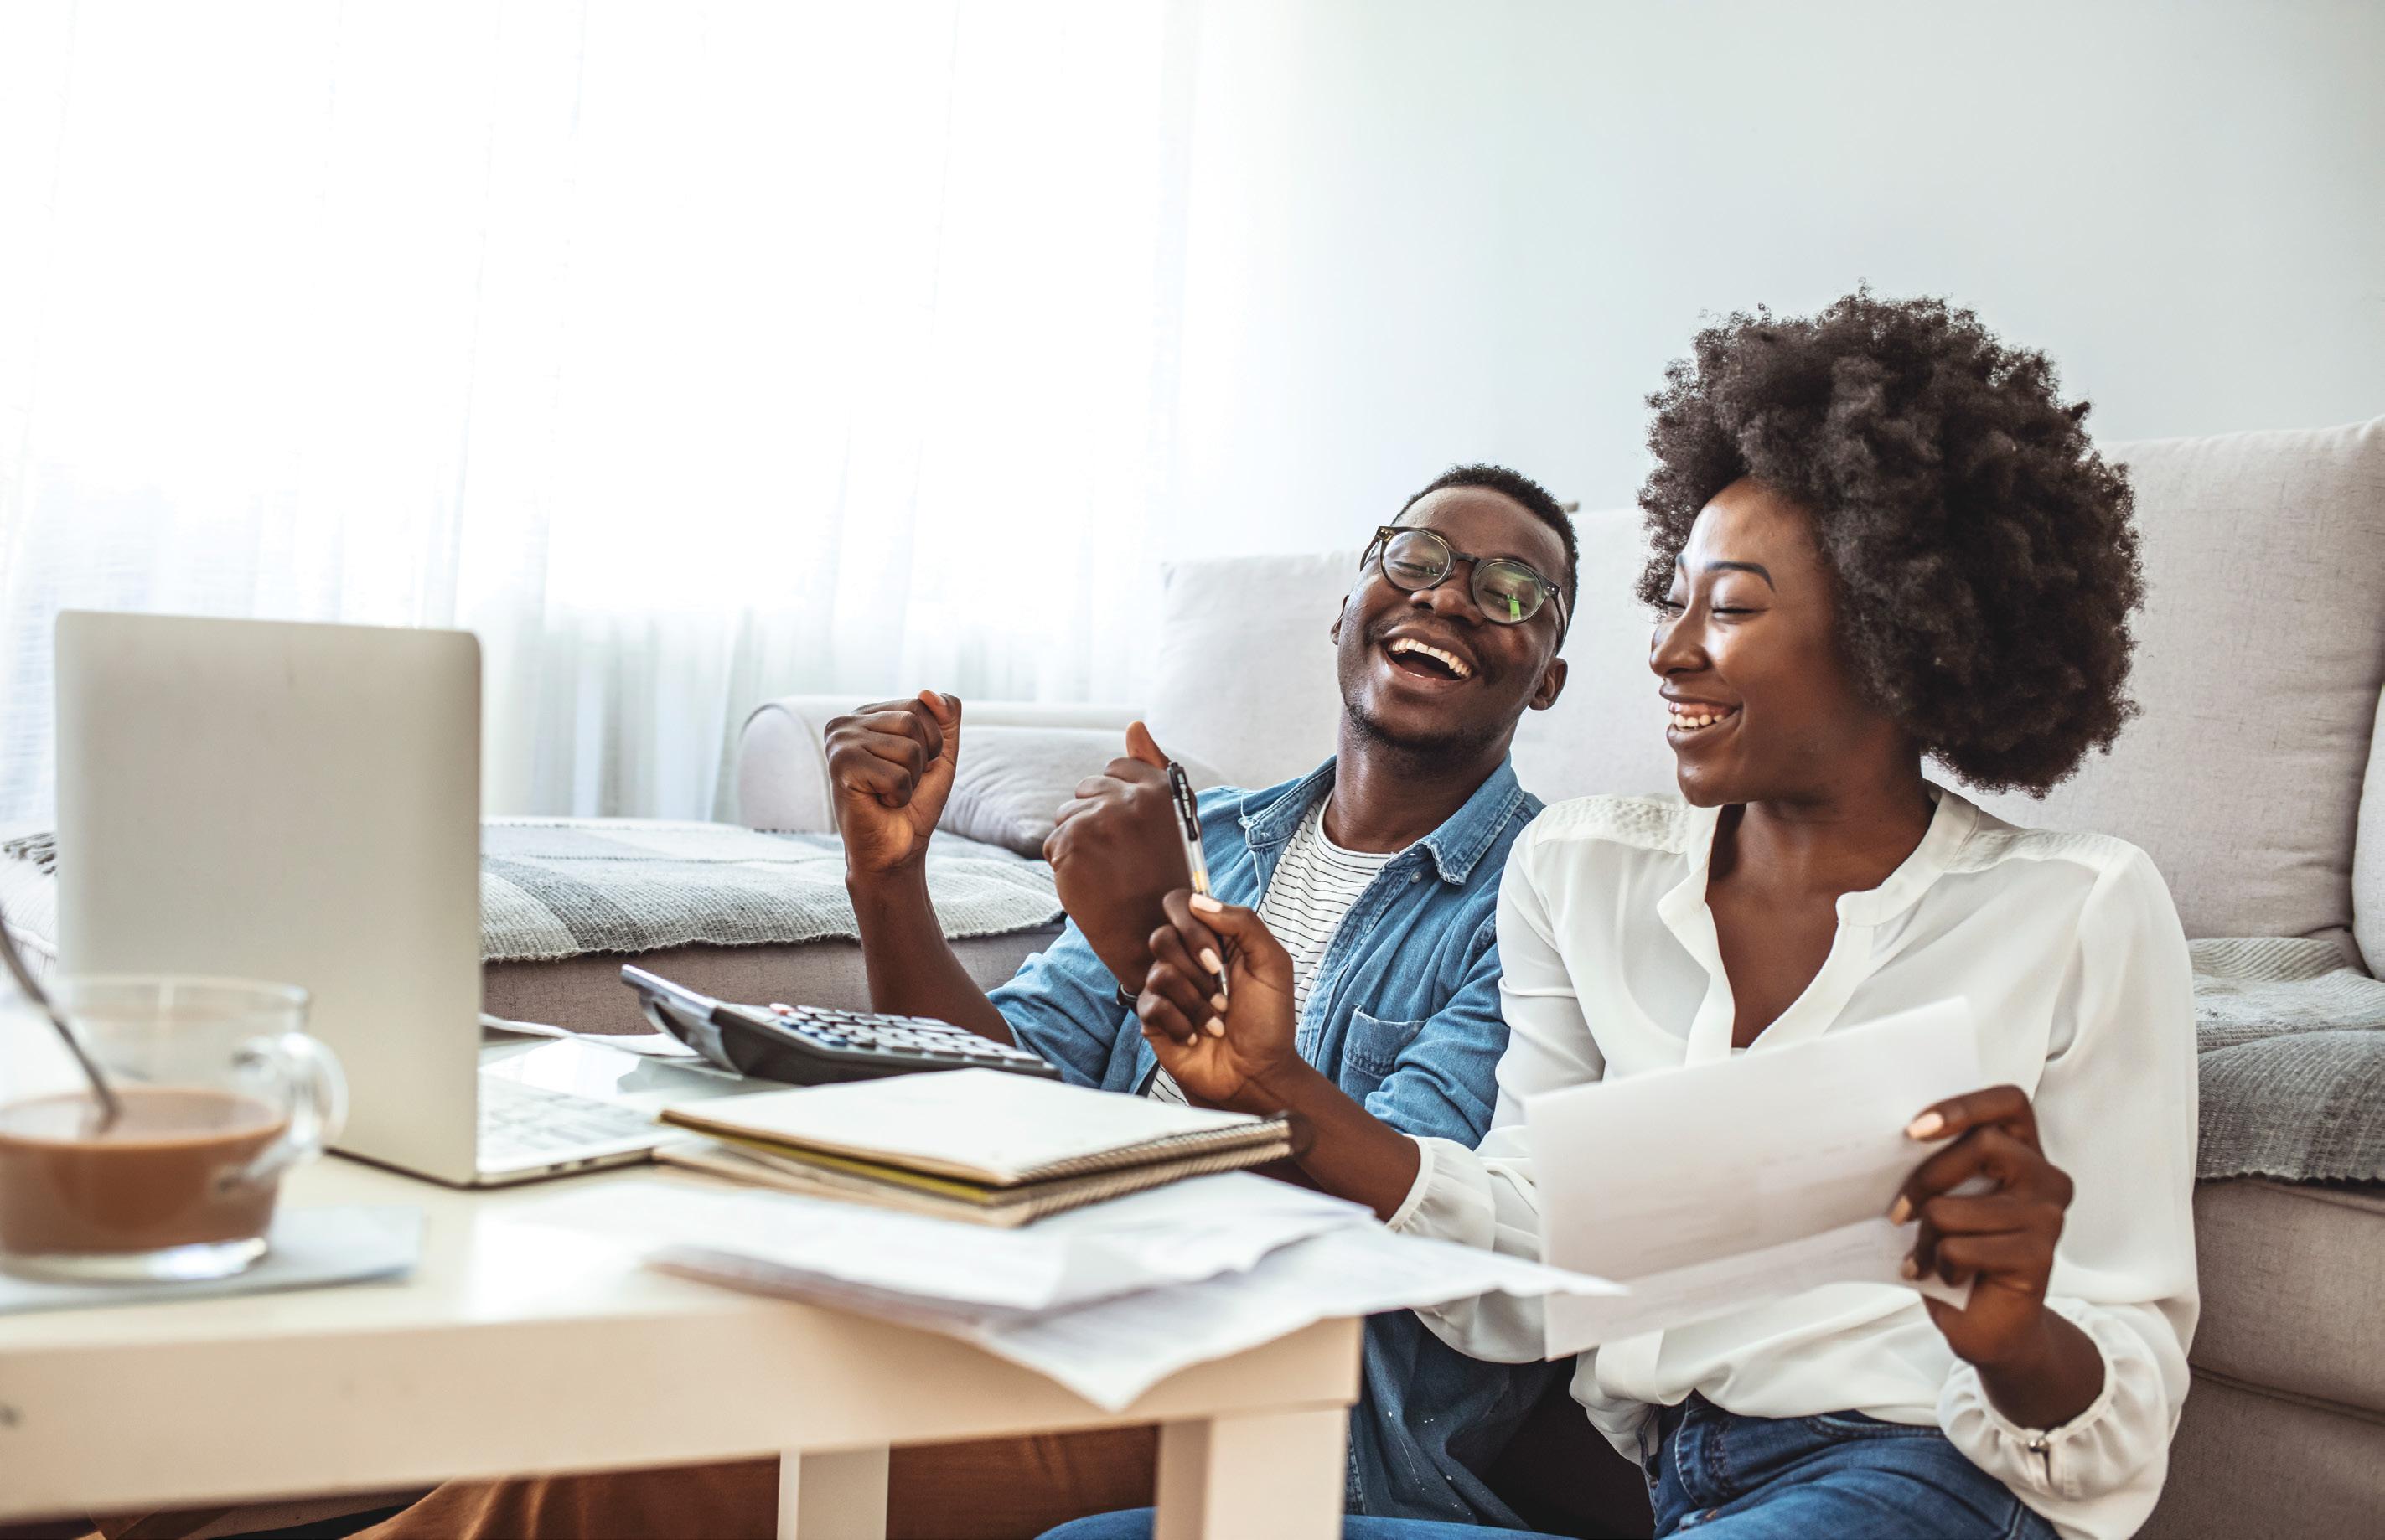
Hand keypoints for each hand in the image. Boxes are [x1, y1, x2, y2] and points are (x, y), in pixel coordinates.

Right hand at [823, 691, 961, 877]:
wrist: (895, 850)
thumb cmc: (915, 803)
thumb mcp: (940, 754)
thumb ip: (946, 717)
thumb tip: (927, 692)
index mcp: (866, 714)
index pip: (920, 704)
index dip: (932, 742)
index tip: (911, 766)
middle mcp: (846, 722)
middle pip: (914, 721)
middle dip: (922, 760)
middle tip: (900, 783)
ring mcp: (839, 742)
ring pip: (909, 748)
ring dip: (911, 780)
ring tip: (889, 793)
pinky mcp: (840, 766)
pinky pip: (897, 775)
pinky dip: (900, 796)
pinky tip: (879, 802)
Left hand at [1043, 721, 1192, 990]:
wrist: (1151, 935)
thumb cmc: (1163, 877)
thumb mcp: (1173, 819)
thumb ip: (1153, 767)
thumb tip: (1134, 723)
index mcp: (1160, 789)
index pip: (1116, 768)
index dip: (1115, 798)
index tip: (1127, 828)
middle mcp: (1131, 799)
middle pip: (1086, 789)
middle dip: (1093, 818)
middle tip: (1117, 856)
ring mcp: (1099, 820)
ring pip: (1066, 815)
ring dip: (1076, 841)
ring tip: (1105, 870)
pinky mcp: (1071, 845)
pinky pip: (1052, 843)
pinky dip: (1064, 865)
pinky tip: (1089, 883)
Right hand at [1135, 890, 1299, 1111]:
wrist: (1258, 1073)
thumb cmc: (1268, 1021)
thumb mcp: (1272, 964)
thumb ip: (1243, 923)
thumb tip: (1198, 901)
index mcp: (1211, 940)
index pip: (1180, 905)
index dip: (1193, 926)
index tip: (1217, 955)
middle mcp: (1184, 961)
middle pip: (1162, 936)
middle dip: (1197, 970)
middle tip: (1222, 993)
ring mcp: (1166, 990)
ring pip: (1159, 973)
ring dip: (1196, 1002)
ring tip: (1216, 1020)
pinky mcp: (1154, 1019)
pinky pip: (1151, 1004)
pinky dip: (1182, 1023)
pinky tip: (1197, 1036)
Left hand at [1892, 1085, 2075, 1369]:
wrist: (1991, 1325)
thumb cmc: (1961, 1252)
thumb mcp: (1949, 1198)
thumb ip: (1940, 1164)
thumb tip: (1884, 1140)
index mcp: (2025, 1153)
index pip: (2009, 1102)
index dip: (1964, 1105)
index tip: (1914, 1128)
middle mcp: (2047, 1179)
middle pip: (1981, 1145)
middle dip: (1925, 1179)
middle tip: (1897, 1212)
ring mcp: (2048, 1219)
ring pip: (1956, 1207)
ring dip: (1926, 1237)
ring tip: (1925, 1256)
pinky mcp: (2038, 1258)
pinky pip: (1961, 1248)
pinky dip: (1939, 1265)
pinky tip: (1945, 1277)